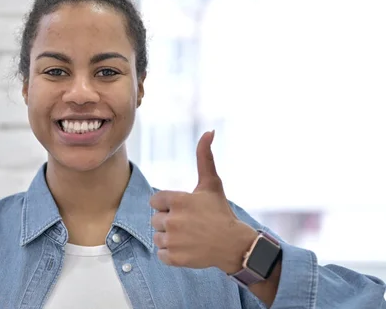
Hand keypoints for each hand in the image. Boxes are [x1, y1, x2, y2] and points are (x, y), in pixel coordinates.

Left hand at [149, 130, 257, 273]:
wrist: (234, 245)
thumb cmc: (221, 212)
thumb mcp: (212, 183)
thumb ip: (204, 157)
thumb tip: (209, 131)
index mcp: (176, 200)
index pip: (155, 201)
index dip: (168, 205)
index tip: (184, 210)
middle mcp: (172, 219)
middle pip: (155, 219)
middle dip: (169, 222)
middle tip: (190, 225)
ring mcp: (172, 240)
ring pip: (158, 237)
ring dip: (169, 238)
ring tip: (189, 237)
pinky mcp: (173, 257)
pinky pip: (161, 254)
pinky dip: (171, 254)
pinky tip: (186, 249)